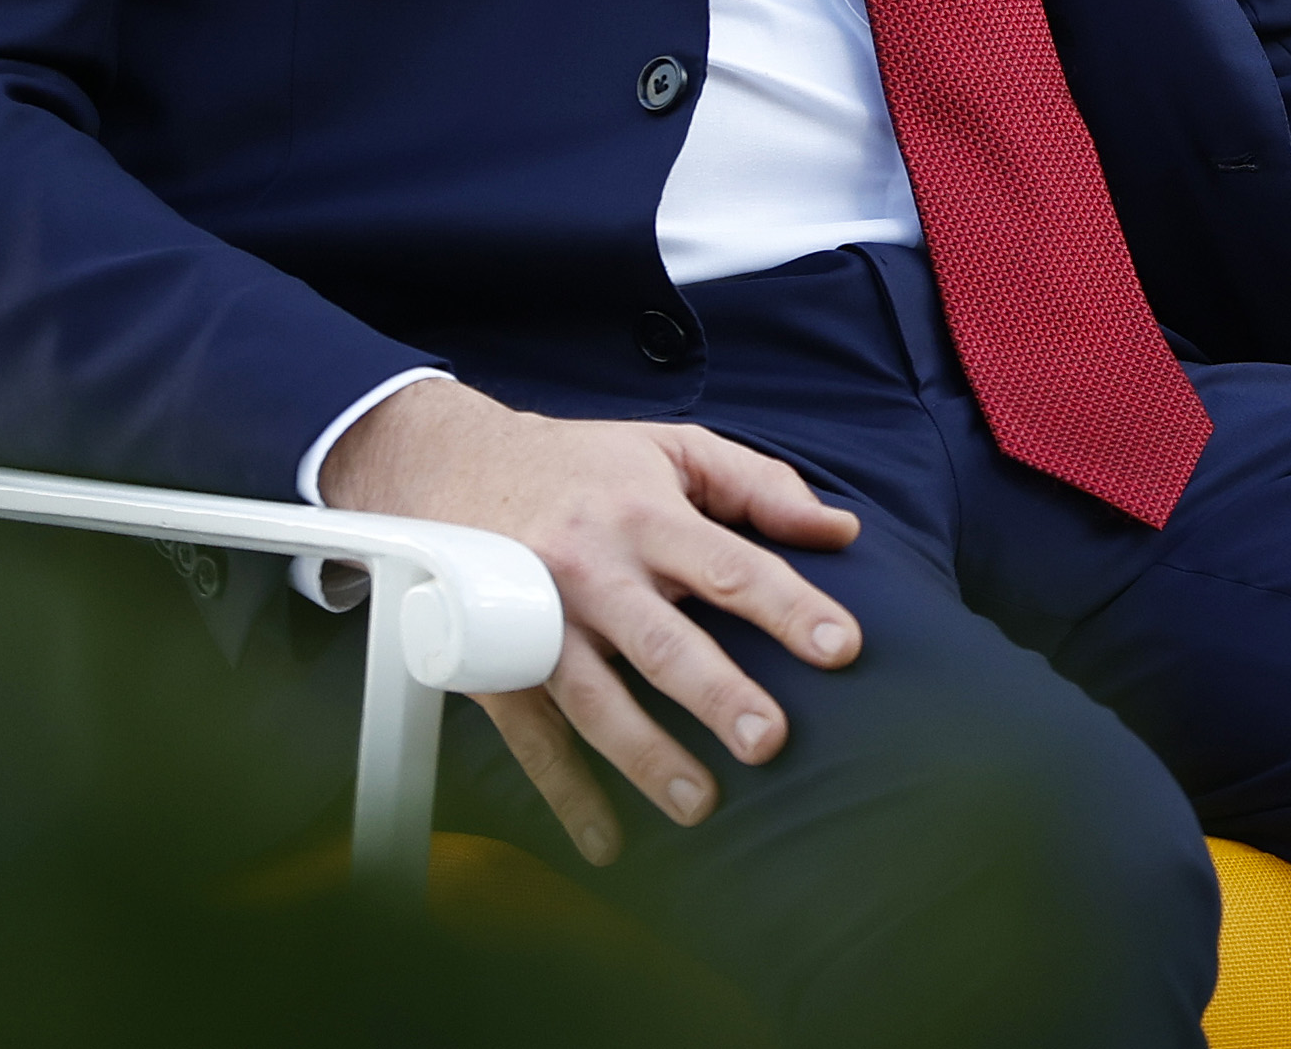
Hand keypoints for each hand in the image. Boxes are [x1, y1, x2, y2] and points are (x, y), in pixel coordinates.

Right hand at [318, 378, 862, 864]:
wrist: (449, 464)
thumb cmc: (585, 466)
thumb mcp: (673, 448)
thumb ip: (760, 485)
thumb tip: (841, 530)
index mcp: (644, 514)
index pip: (729, 565)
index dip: (788, 605)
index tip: (842, 647)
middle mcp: (591, 570)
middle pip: (660, 640)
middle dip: (715, 693)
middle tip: (768, 742)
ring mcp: (538, 621)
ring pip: (594, 699)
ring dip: (646, 756)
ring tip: (700, 804)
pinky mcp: (497, 663)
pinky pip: (534, 737)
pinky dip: (566, 794)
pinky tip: (607, 842)